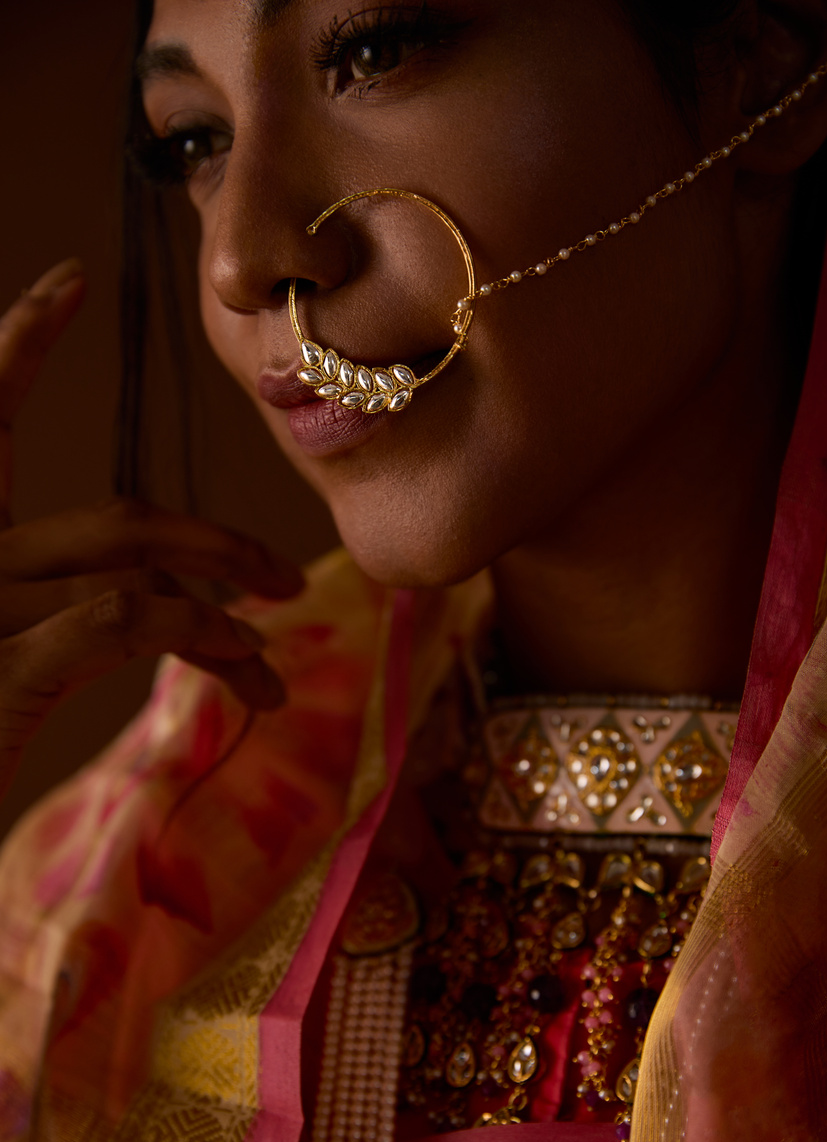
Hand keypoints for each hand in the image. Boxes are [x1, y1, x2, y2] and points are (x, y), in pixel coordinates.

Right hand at [0, 258, 302, 795]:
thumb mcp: (4, 659)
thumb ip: (63, 612)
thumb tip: (177, 608)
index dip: (21, 341)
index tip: (70, 281)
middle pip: (120, 520)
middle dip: (216, 544)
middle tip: (285, 577)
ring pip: (138, 570)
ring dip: (226, 611)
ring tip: (273, 655)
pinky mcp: (1, 662)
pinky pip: (127, 619)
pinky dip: (198, 634)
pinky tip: (243, 659)